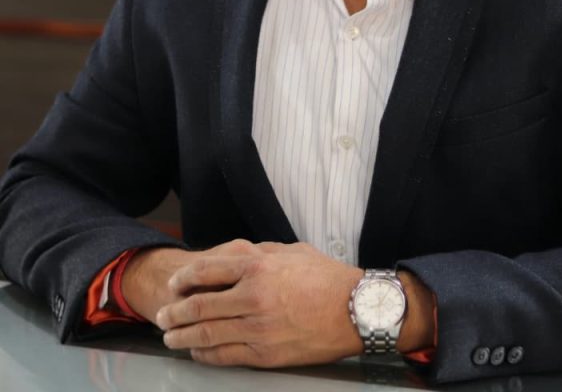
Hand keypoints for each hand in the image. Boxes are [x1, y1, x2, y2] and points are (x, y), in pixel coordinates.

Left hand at [153, 240, 363, 367]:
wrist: (355, 310)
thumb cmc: (326, 277)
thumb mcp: (290, 251)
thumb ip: (259, 253)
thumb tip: (233, 258)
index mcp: (257, 266)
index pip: (205, 271)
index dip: (183, 279)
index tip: (173, 285)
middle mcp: (252, 296)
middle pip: (198, 306)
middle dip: (174, 312)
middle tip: (161, 315)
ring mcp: (257, 328)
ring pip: (206, 335)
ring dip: (182, 337)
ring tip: (170, 338)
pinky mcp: (266, 354)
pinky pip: (225, 356)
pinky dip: (205, 355)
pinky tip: (197, 352)